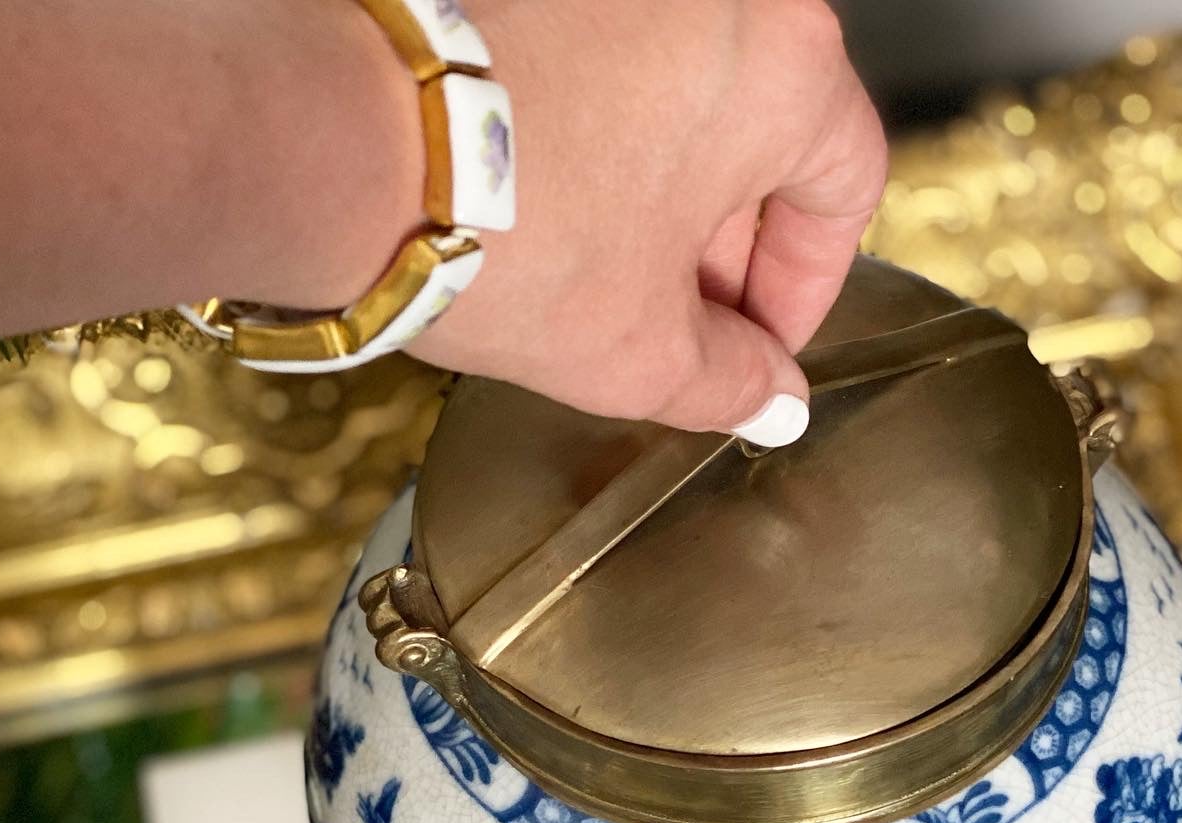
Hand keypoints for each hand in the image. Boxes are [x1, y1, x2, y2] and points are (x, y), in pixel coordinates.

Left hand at [407, 0, 887, 442]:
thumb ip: (733, 382)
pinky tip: (569, 214)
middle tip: (689, 332)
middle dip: (732, 254)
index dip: (806, 289)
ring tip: (615, 284)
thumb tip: (771, 399)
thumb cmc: (503, 235)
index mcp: (784, 64)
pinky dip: (612, 144)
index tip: (764, 347)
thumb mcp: (640, 351)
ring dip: (672, 203)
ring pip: (689, 102)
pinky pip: (616, 68)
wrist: (338, 154)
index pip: (843, 188)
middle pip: (767, 138)